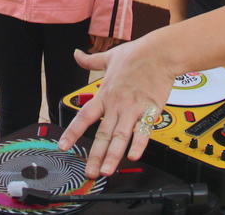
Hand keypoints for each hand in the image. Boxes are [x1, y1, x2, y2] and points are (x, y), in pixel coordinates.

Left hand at [57, 37, 174, 177]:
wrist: (160, 52)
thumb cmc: (137, 54)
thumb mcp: (108, 57)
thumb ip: (90, 60)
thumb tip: (76, 54)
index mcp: (105, 94)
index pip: (84, 116)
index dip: (72, 132)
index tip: (63, 146)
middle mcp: (117, 104)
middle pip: (103, 134)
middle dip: (95, 155)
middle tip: (90, 172)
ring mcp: (133, 108)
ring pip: (120, 136)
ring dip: (113, 155)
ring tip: (107, 171)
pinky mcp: (150, 110)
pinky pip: (144, 131)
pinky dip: (139, 144)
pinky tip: (134, 156)